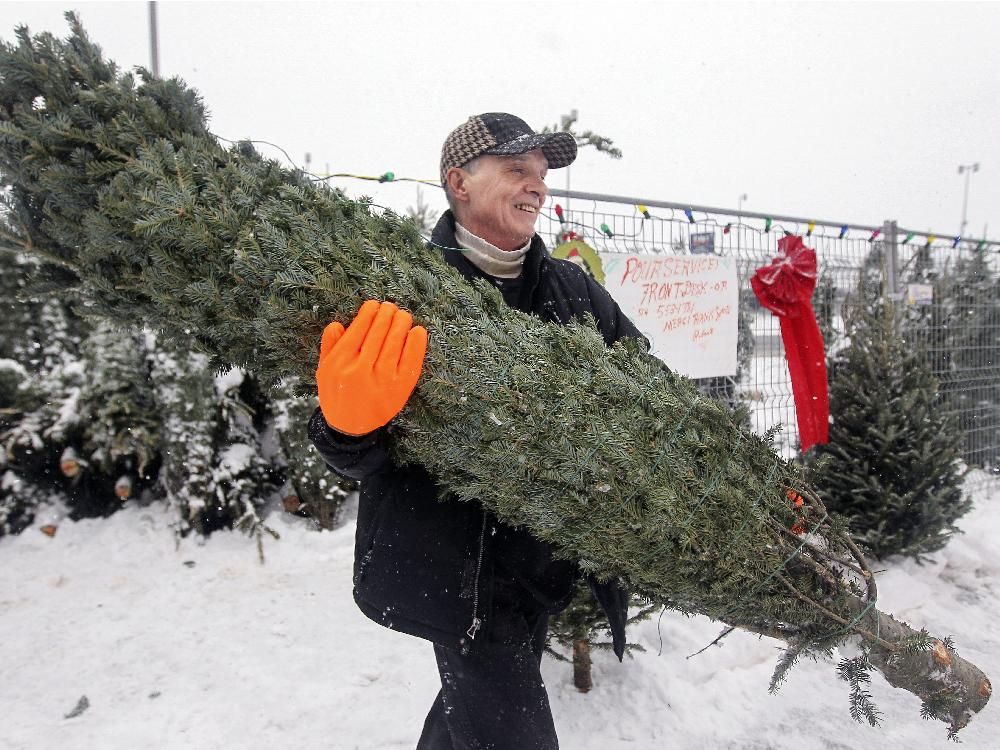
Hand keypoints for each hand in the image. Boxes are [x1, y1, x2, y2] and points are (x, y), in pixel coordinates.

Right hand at [316, 300, 427, 435]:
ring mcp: (382, 379)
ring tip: (403, 315)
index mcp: (340, 363)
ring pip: (394, 343)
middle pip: (378, 333)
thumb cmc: (337, 394)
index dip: (368, 313)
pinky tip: (417, 331)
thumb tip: (337, 323)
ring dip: (401, 324)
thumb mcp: (324, 371)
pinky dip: (415, 344)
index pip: (358, 329)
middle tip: (390, 307)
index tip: (373, 305)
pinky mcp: (400, 388)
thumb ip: (329, 346)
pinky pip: (411, 360)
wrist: (349, 427)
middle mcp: (361, 370)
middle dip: (386, 315)